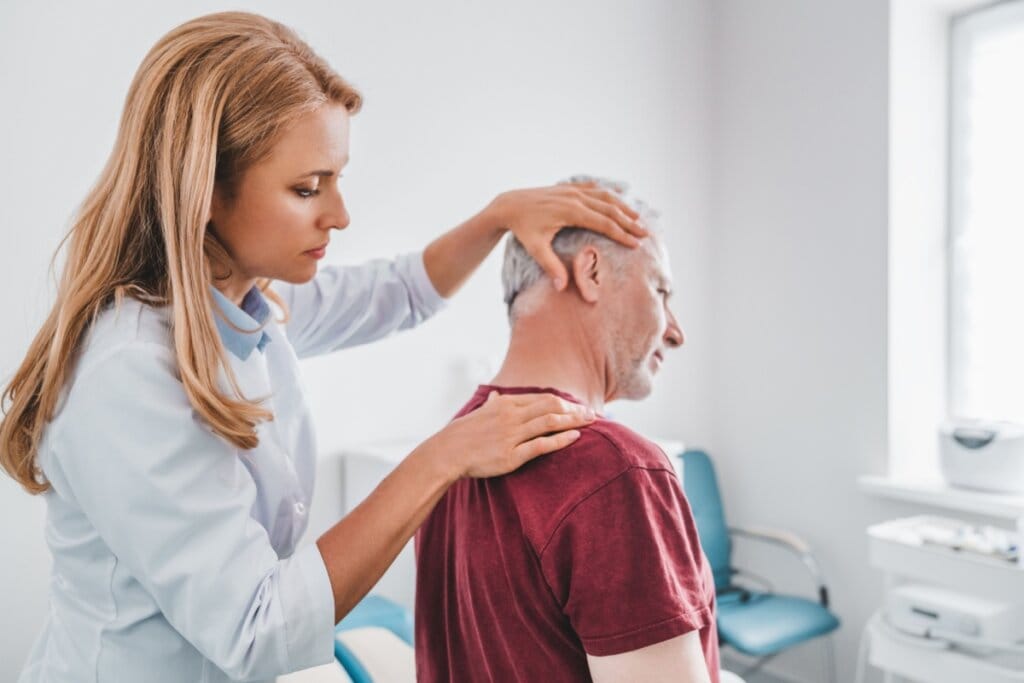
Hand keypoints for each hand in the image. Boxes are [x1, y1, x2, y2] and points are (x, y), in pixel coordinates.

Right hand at [424, 391, 595, 479]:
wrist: (448, 452)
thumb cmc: (464, 433)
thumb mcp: (480, 412)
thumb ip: (493, 403)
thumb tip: (496, 394)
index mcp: (506, 404)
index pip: (543, 399)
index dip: (565, 402)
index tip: (580, 407)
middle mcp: (511, 416)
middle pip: (551, 407)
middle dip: (575, 410)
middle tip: (594, 414)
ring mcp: (511, 435)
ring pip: (549, 423)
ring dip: (573, 421)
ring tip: (590, 423)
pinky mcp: (511, 455)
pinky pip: (541, 444)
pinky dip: (561, 439)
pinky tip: (575, 437)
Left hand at [486, 182, 648, 289]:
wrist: (509, 205)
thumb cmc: (523, 228)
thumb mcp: (535, 248)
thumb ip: (550, 266)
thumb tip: (561, 287)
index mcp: (571, 211)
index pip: (604, 223)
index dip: (622, 234)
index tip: (636, 244)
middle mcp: (575, 197)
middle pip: (610, 209)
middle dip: (629, 222)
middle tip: (645, 234)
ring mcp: (572, 190)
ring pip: (605, 196)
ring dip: (623, 206)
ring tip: (638, 218)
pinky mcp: (569, 188)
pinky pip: (594, 188)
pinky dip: (609, 192)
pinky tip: (619, 196)